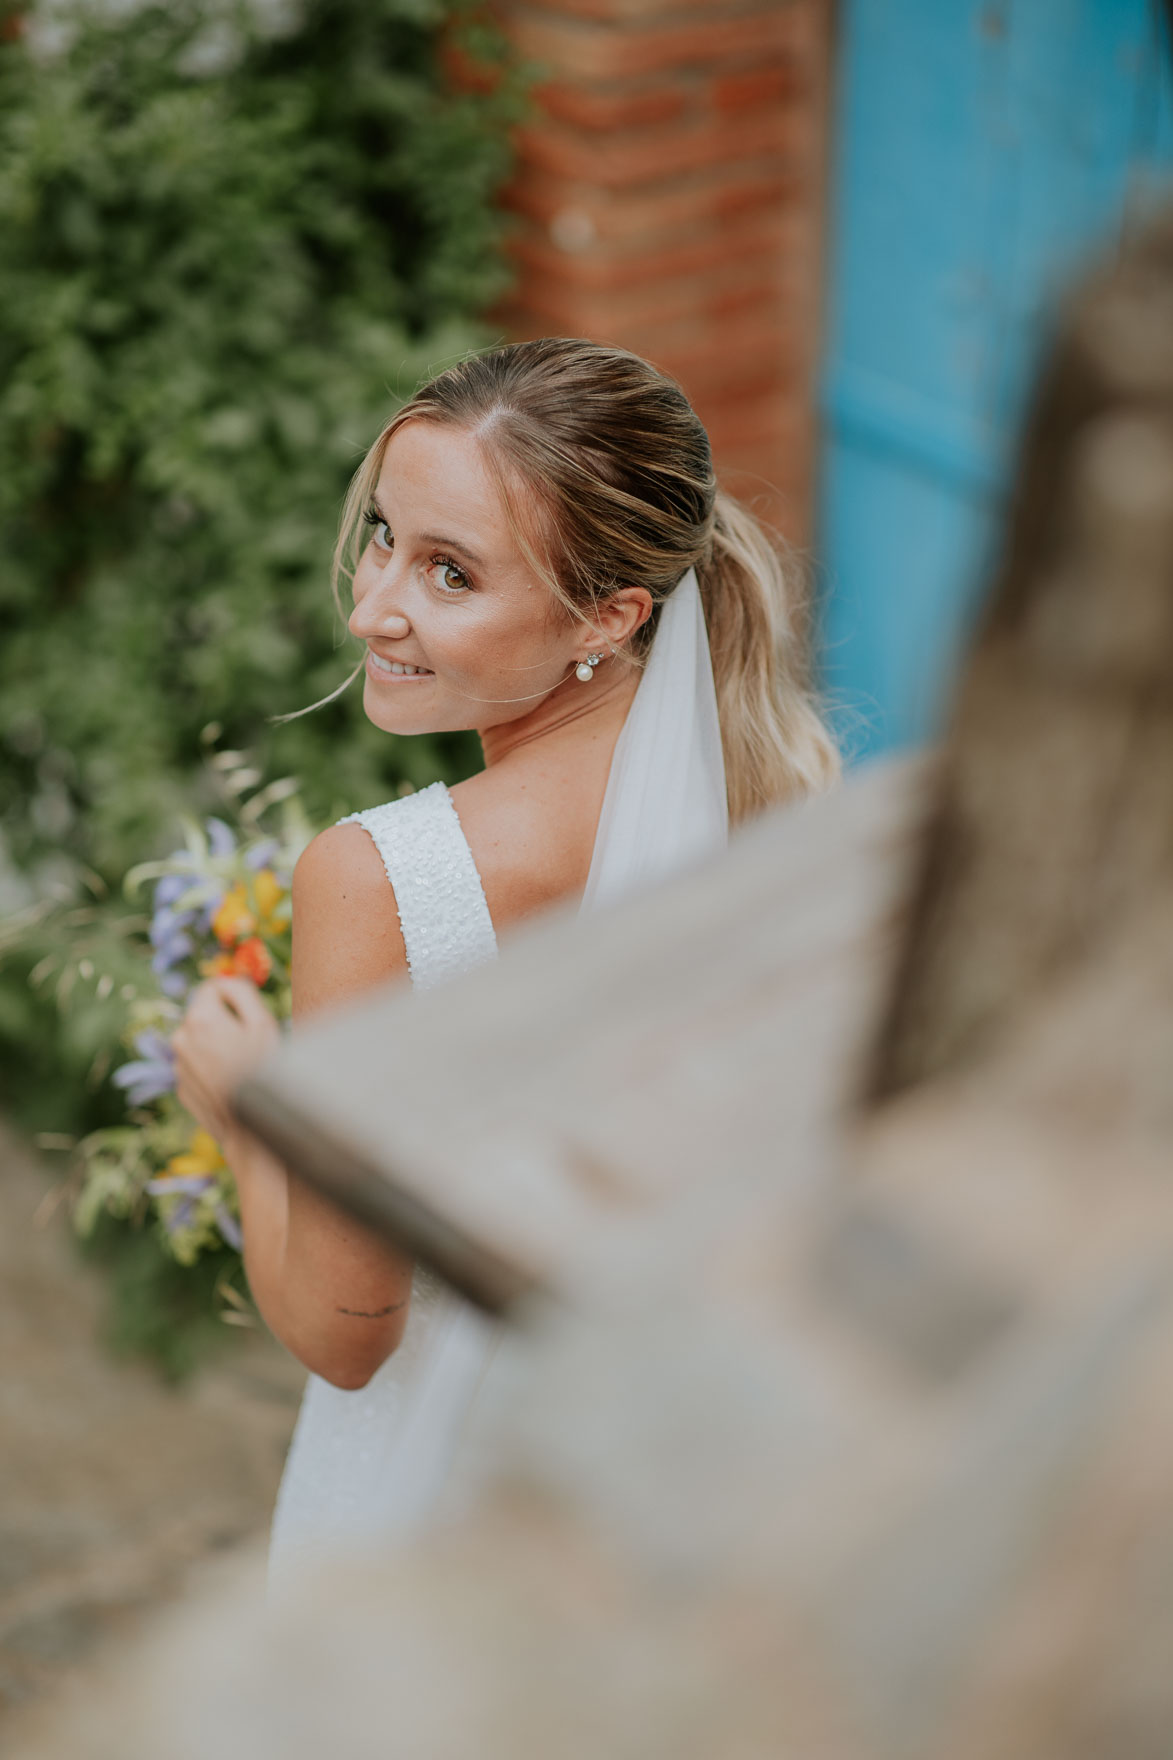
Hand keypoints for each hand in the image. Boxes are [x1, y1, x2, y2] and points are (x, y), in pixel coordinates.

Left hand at [172, 976, 280, 1143]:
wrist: (249, 1130)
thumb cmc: (262, 1072)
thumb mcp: (262, 1023)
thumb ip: (241, 992)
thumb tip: (227, 980)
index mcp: (199, 1018)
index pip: (212, 986)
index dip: (233, 993)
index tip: (249, 1009)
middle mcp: (180, 1038)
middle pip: (204, 1014)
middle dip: (225, 1021)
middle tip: (251, 1042)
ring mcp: (178, 1066)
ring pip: (200, 1041)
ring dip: (217, 1045)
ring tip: (242, 1065)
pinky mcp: (181, 1088)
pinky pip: (197, 1066)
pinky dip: (212, 1068)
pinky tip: (232, 1083)